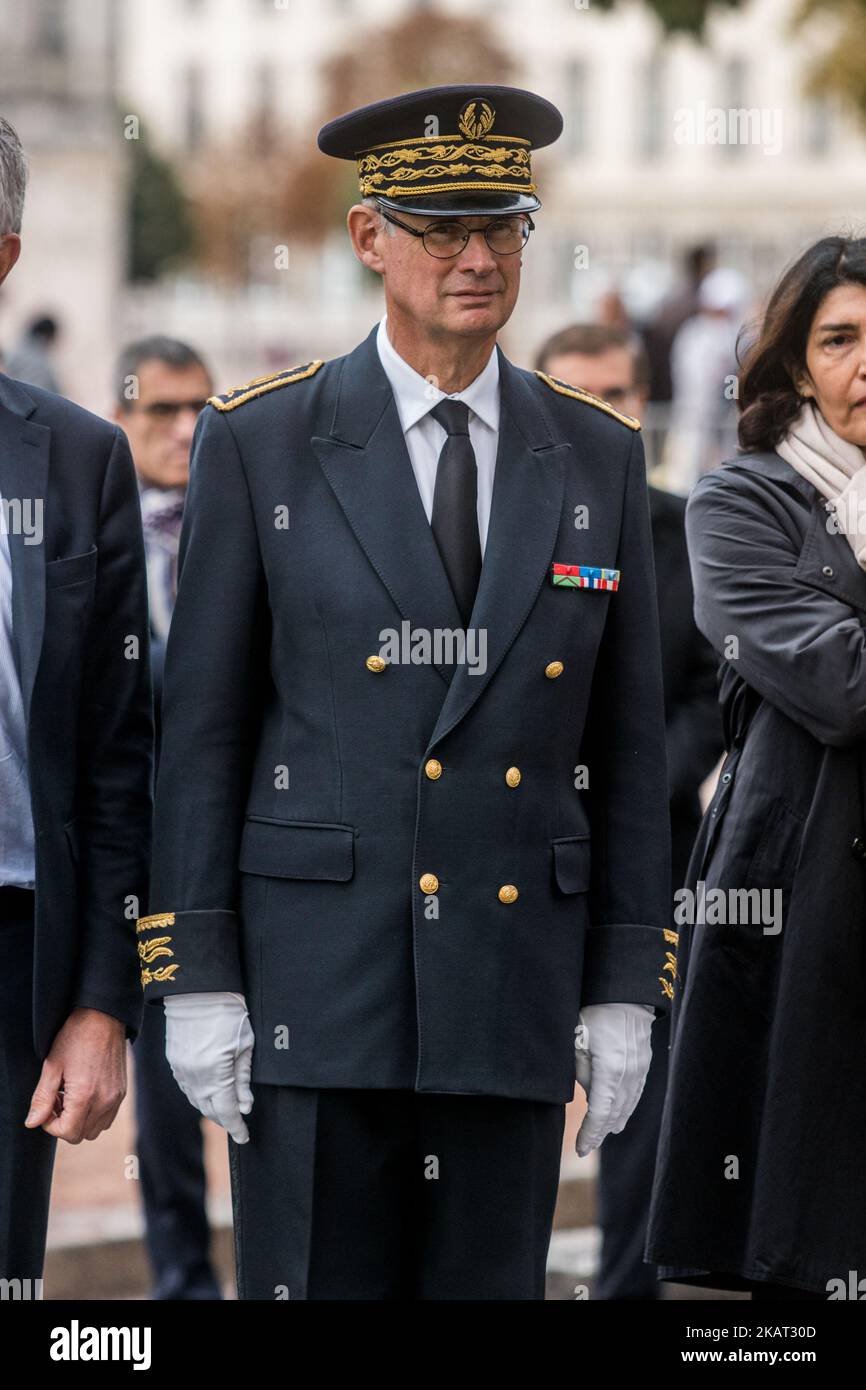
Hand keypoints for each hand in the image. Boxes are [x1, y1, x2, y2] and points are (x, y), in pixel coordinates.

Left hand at [25, 1008, 126, 1141]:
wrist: (104, 1016)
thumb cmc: (76, 1036)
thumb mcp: (52, 1066)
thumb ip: (42, 1098)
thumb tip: (32, 1123)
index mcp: (85, 1096)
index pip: (67, 1133)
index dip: (51, 1125)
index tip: (47, 1106)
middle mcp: (105, 1100)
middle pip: (81, 1135)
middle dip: (65, 1124)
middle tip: (58, 1100)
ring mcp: (116, 1097)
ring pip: (95, 1129)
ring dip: (80, 1120)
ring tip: (71, 1096)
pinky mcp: (122, 1092)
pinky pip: (107, 1117)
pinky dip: (94, 1114)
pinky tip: (86, 1092)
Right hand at [164, 991, 253, 1143]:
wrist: (198, 990)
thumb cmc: (228, 1013)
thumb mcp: (245, 1045)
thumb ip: (243, 1079)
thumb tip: (245, 1105)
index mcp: (215, 1073)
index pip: (226, 1111)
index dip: (236, 1126)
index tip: (245, 1136)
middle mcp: (194, 1076)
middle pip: (209, 1109)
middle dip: (224, 1118)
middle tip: (238, 1122)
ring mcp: (181, 1069)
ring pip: (195, 1099)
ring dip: (210, 1107)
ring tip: (225, 1108)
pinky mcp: (173, 1060)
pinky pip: (186, 1087)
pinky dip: (198, 1094)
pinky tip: (208, 1092)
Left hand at [574, 1002, 653, 1156]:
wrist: (623, 992)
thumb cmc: (593, 1012)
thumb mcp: (577, 1042)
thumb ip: (581, 1073)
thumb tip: (589, 1094)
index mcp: (610, 1071)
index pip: (599, 1114)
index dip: (590, 1134)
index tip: (580, 1149)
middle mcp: (629, 1074)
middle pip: (615, 1113)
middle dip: (600, 1132)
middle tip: (585, 1147)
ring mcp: (640, 1068)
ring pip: (628, 1104)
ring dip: (614, 1121)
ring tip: (602, 1135)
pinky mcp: (645, 1061)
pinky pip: (636, 1092)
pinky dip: (627, 1106)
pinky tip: (621, 1114)